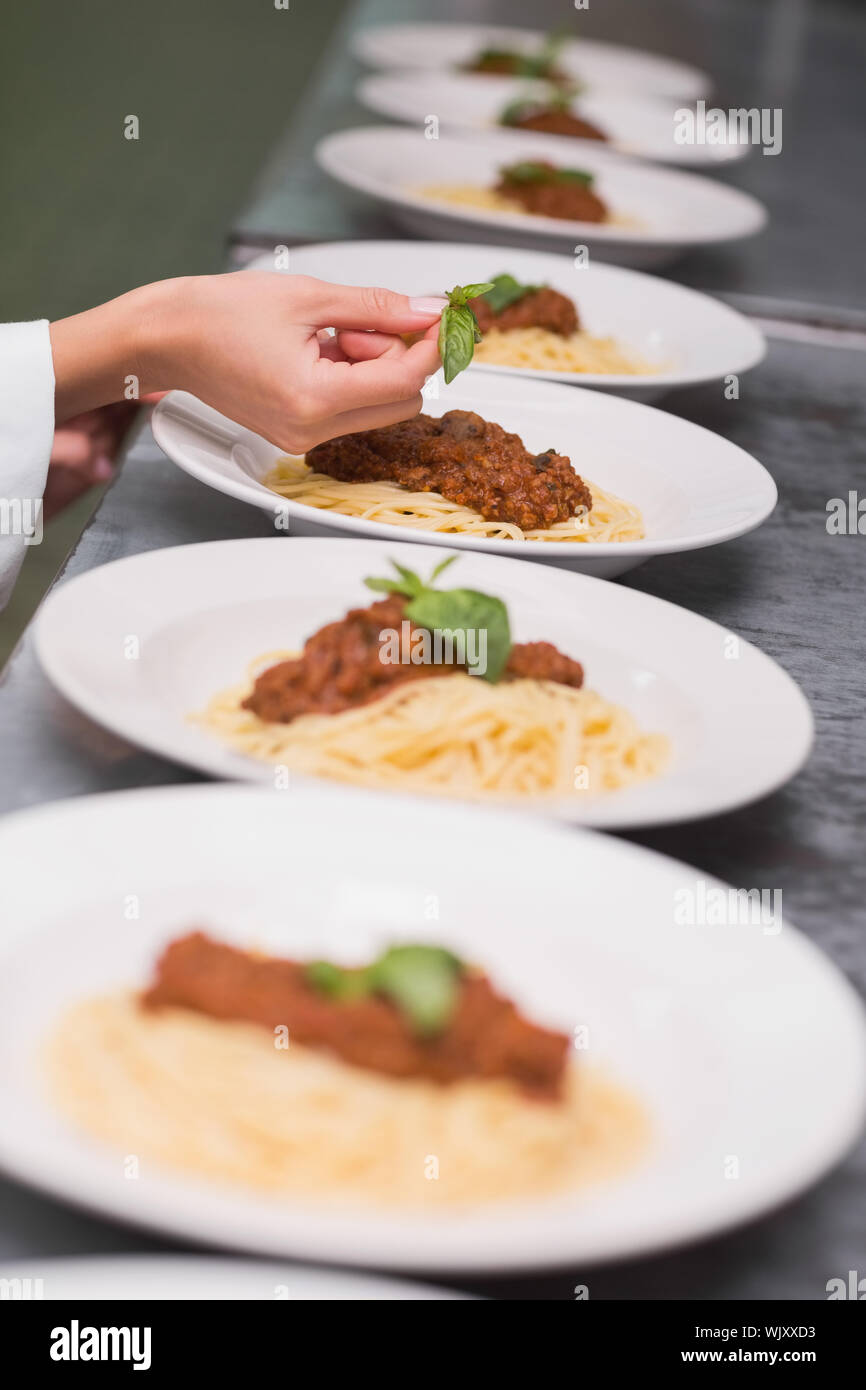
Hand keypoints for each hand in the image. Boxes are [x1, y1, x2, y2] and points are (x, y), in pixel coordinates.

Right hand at [50, 273, 447, 451]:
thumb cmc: (221, 312)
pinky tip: (316, 349)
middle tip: (363, 319)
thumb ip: (378, 307)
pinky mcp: (296, 434)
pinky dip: (349, 375)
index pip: (405, 381)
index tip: (439, 313)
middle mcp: (312, 431)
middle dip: (398, 355)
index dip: (431, 344)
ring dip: (372, 364)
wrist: (167, 338)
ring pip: (377, 405)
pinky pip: (349, 408)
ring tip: (327, 332)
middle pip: (401, 401)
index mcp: (315, 399)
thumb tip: (432, 310)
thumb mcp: (310, 296)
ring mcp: (303, 438)